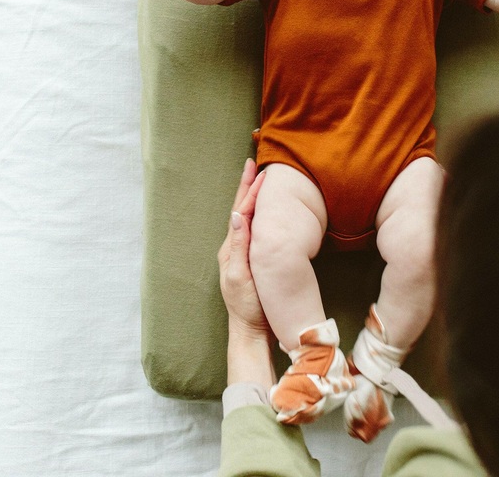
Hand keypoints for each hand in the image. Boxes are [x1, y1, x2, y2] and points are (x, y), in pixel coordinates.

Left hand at [217, 160, 270, 341]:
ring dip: (254, 198)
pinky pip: (256, 230)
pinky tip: (266, 210)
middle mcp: (236, 247)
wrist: (253, 332)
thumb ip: (239, 246)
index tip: (257, 170)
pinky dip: (260, 215)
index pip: (242, 212)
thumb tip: (238, 215)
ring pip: (249, 218)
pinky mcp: (253, 260)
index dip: (249, 191)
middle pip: (243, 210)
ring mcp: (244, 254)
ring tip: (259, 180)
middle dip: (248, 187)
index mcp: (232, 249)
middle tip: (255, 165)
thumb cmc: (249, 308)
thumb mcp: (242, 276)